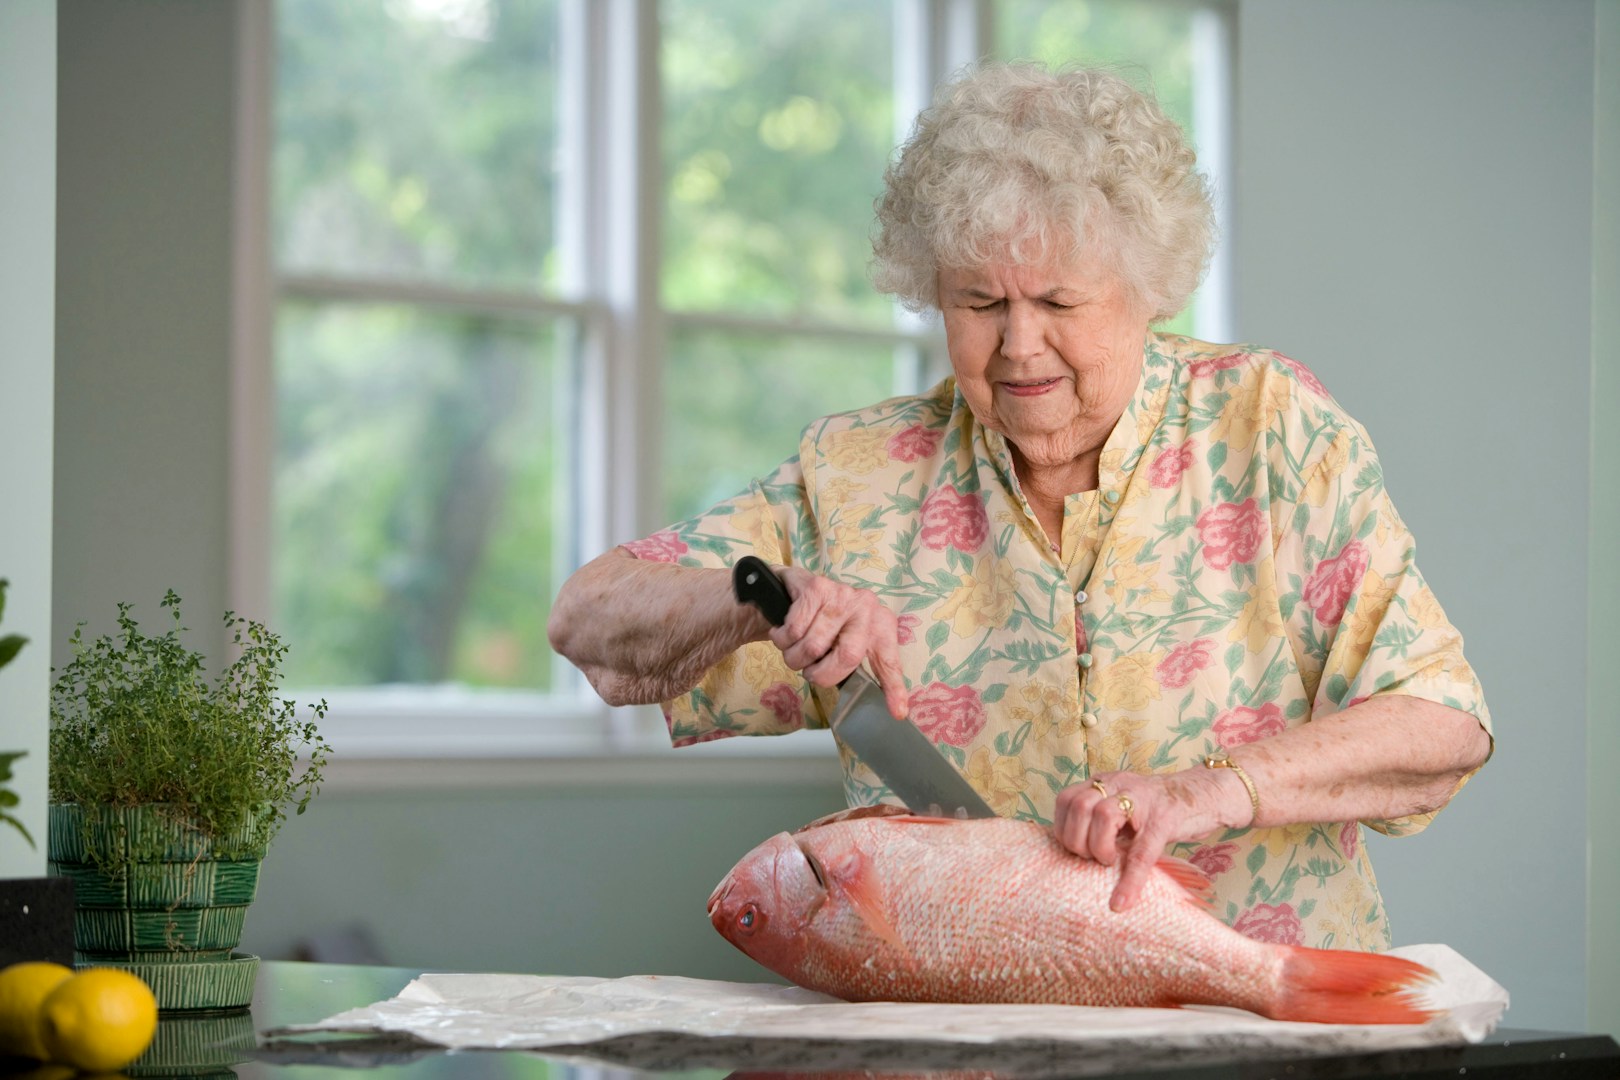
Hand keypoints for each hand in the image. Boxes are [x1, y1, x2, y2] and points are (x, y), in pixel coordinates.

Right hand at [767, 566, 909, 719]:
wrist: (791, 586)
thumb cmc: (820, 621)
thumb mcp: (843, 640)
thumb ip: (854, 663)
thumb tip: (873, 701)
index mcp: (878, 624)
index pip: (888, 660)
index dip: (894, 687)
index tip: (898, 712)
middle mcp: (866, 607)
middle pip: (848, 656)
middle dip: (820, 674)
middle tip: (808, 672)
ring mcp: (842, 595)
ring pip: (813, 646)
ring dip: (794, 657)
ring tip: (793, 648)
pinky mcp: (816, 588)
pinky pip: (794, 631)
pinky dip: (781, 640)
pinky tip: (783, 632)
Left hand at [1052, 767, 1249, 910]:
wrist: (1208, 794)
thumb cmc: (1160, 810)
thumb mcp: (1125, 809)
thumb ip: (1101, 821)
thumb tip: (1075, 852)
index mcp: (1106, 783)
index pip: (1066, 799)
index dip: (1062, 828)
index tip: (1073, 848)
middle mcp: (1120, 784)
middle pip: (1078, 805)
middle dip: (1076, 840)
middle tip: (1092, 858)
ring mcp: (1143, 799)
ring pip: (1102, 816)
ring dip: (1098, 848)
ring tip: (1109, 861)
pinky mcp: (1165, 819)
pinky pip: (1141, 852)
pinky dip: (1129, 880)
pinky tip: (1122, 901)